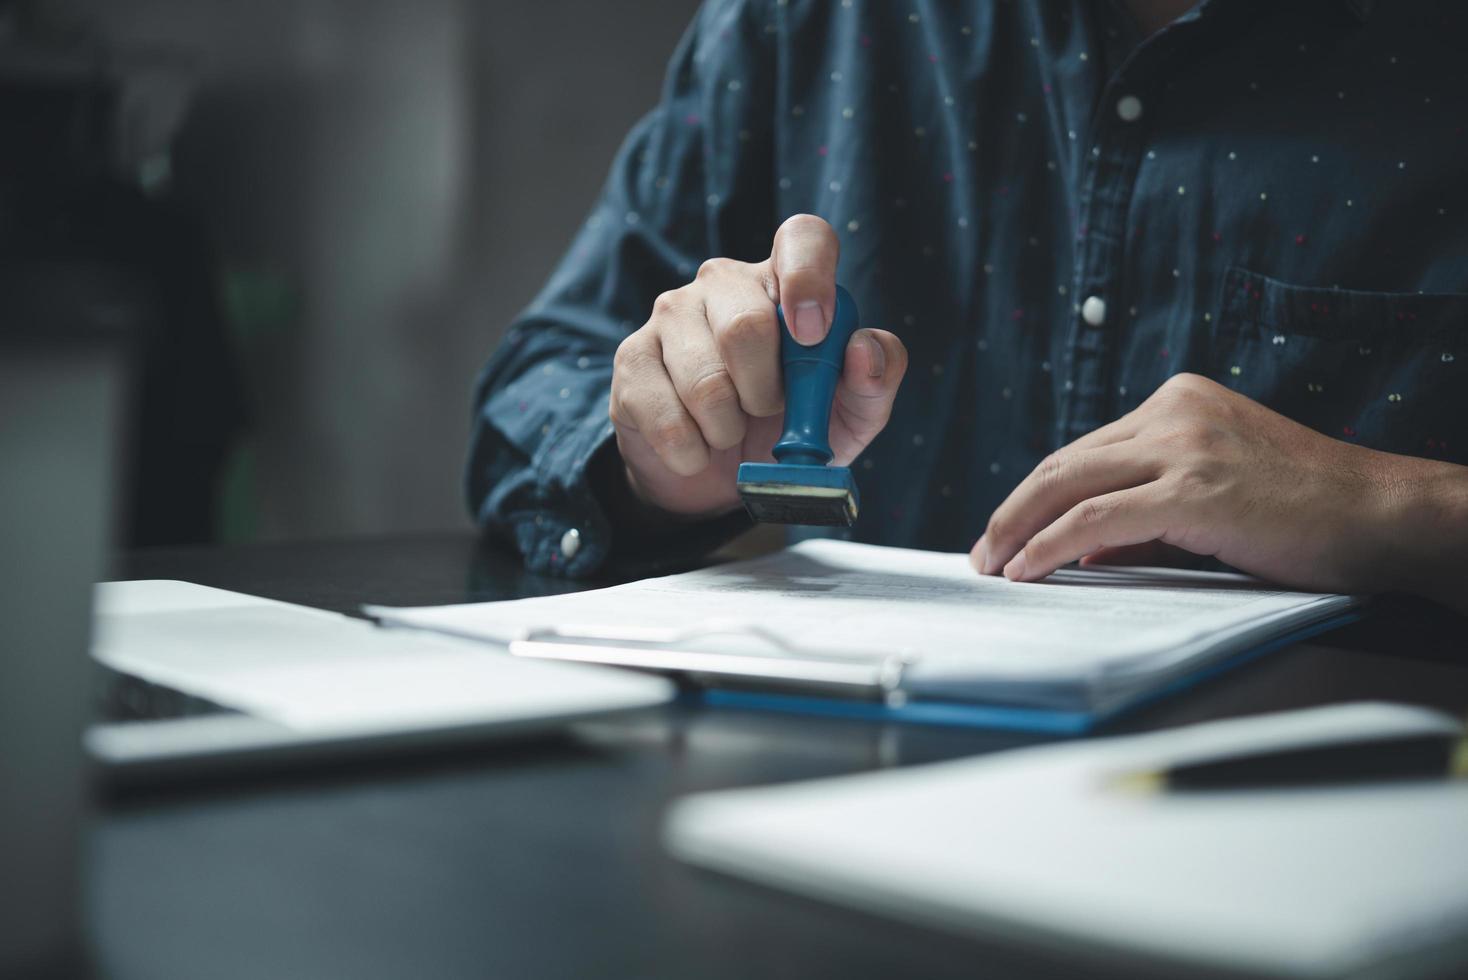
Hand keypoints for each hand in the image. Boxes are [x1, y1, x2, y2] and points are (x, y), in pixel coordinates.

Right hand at [609, 214, 907, 517]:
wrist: (718, 476)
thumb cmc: (789, 428)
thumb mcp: (848, 415)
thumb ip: (874, 380)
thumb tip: (865, 349)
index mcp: (783, 282)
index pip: (802, 238)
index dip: (809, 277)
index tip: (813, 332)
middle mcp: (723, 283)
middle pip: (745, 325)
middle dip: (765, 393)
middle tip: (767, 411)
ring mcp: (670, 314)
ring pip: (704, 382)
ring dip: (727, 429)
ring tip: (729, 432)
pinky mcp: (632, 358)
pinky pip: (666, 416)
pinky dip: (692, 451)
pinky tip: (696, 448)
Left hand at [971, 372, 1467, 600]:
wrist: (1383, 514)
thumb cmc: (1308, 512)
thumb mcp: (1214, 495)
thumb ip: (1146, 512)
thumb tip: (1080, 546)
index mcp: (1178, 401)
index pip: (1084, 451)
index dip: (1036, 495)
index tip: (1007, 532)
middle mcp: (1173, 412)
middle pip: (1062, 462)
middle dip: (1011, 511)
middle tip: (982, 554)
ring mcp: (1183, 445)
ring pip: (1067, 484)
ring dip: (1017, 529)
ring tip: (992, 566)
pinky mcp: (1193, 488)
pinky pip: (1094, 518)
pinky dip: (1049, 545)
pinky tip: (1027, 569)